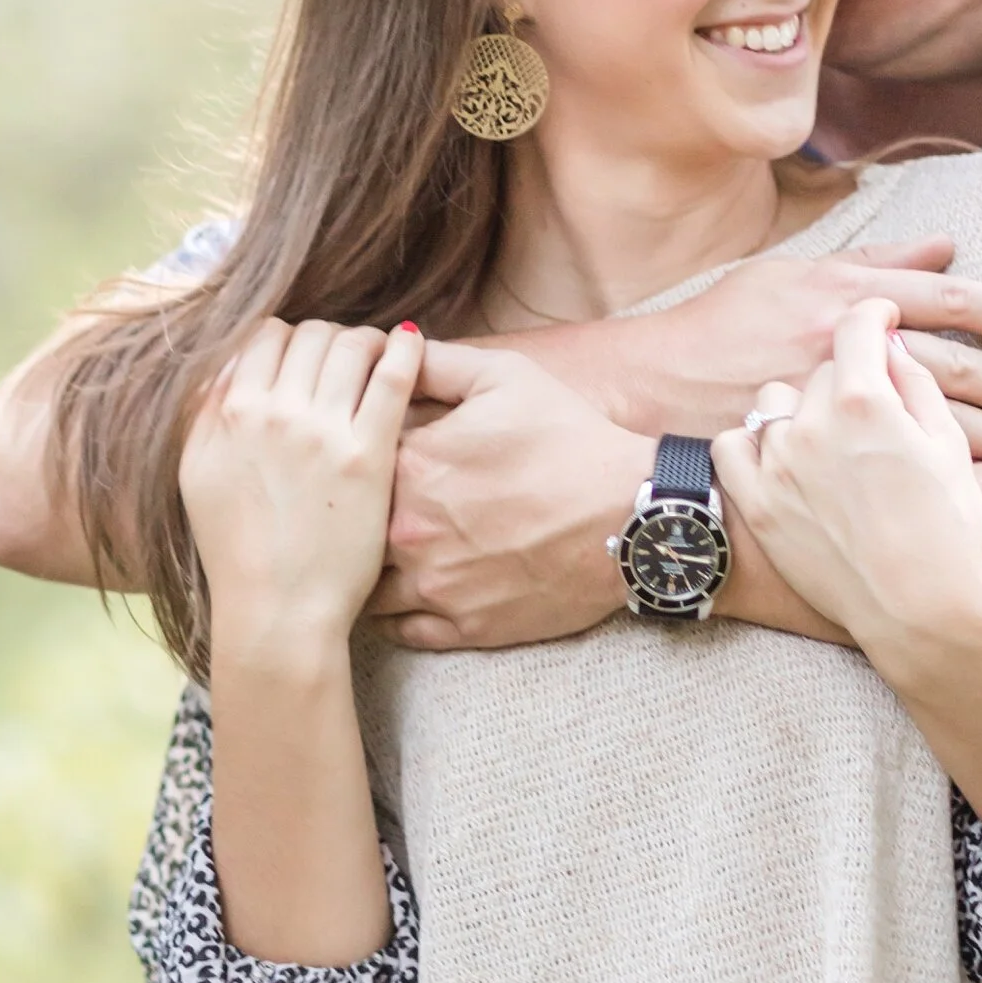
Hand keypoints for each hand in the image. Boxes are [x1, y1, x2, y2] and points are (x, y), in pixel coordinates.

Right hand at [178, 317, 425, 664]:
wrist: (278, 609)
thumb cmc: (236, 549)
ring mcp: (324, 432)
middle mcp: (275, 412)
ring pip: (352, 345)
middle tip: (343, 360)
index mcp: (231, 413)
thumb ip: (205, 413)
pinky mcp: (369, 455)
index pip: (265, 335)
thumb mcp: (198, 473)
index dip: (288, 339)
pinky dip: (406, 350)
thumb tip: (225, 367)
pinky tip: (412, 343)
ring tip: (377, 357)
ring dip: (367, 342)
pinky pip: (394, 377)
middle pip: (311, 334)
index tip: (303, 357)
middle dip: (328, 339)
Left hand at [368, 343, 644, 649]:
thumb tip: (391, 353)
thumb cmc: (570, 439)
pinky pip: (403, 629)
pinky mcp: (463, 626)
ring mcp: (433, 584)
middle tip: (362, 513)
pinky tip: (408, 592)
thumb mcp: (504, 376)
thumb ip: (436, 363)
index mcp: (409, 465)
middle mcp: (407, 530)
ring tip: (378, 558)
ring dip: (370, 570)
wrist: (630, 514)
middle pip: (351, 528)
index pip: (352, 459)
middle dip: (355, 519)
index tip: (371, 460)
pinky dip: (398, 614)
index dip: (361, 457)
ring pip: (368, 586)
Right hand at [609, 238, 981, 459]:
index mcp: (848, 298)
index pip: (950, 303)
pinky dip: (955, 474)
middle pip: (958, 369)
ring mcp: (836, 411)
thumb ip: (879, 264)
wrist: (654, 389)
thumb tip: (947, 247)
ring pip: (938, 423)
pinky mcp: (822, 457)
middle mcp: (848, 353)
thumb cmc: (725, 324)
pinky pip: (899, 468)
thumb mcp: (796, 274)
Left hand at [711, 301, 981, 671]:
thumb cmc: (948, 531)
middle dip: (848, 380)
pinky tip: (777, 457)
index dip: (872, 316)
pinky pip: (732, 446)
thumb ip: (918, 384)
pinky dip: (751, 445)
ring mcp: (777, 464)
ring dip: (799, 410)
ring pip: (773, 402)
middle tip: (871, 412)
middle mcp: (812, 423)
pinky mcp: (756, 503)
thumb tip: (893, 347)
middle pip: (821, 370)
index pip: (856, 327)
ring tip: (827, 441)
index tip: (878, 318)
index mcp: (865, 400)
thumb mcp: (950, 446)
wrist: (918, 610)